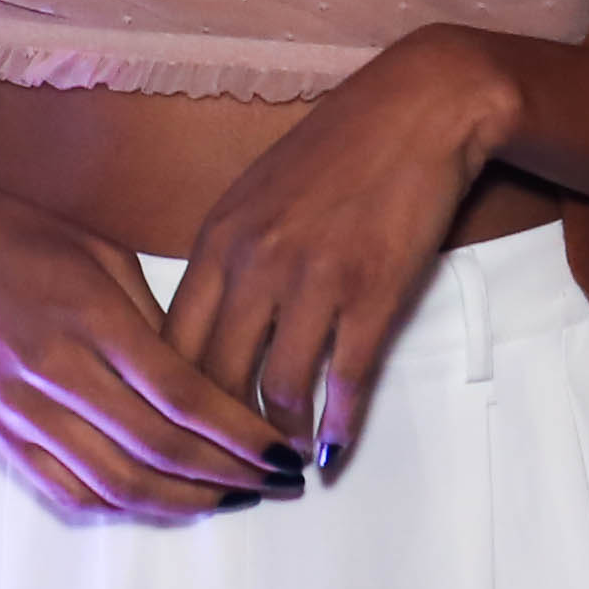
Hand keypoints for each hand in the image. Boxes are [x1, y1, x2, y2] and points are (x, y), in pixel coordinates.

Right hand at [0, 169, 304, 525]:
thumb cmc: (15, 234)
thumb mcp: (99, 251)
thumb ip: (151, 318)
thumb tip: (200, 379)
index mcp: (90, 317)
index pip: (182, 396)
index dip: (240, 435)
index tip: (283, 453)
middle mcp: (56, 372)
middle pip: (159, 449)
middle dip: (231, 475)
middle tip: (276, 485)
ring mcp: (22, 411)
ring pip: (116, 483)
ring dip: (184, 502)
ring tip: (231, 501)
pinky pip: (66, 491)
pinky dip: (120, 509)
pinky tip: (160, 504)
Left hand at [164, 27, 521, 475]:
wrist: (419, 107)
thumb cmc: (336, 150)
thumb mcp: (257, 195)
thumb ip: (227, 259)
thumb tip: (206, 330)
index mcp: (217, 241)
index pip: (170, 345)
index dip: (169, 406)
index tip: (178, 442)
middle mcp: (254, 265)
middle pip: (212, 380)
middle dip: (215, 442)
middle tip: (225, 481)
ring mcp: (314, 280)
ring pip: (276, 392)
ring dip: (277, 446)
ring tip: (281, 475)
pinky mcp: (373, 292)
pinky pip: (346, 381)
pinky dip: (338, 428)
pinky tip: (333, 454)